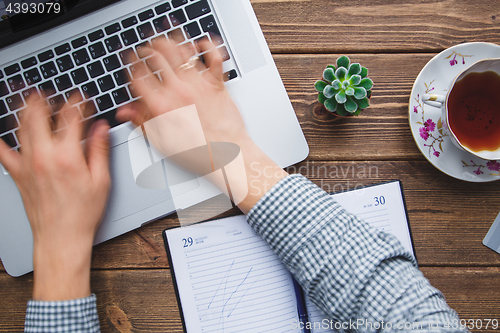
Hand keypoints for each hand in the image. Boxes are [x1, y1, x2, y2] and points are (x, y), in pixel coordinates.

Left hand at [0, 97, 109, 299]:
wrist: (61, 237)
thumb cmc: (82, 213)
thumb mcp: (101, 181)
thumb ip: (99, 150)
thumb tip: (100, 128)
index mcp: (68, 156)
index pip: (70, 117)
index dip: (77, 103)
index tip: (82, 99)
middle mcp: (44, 156)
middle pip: (39, 114)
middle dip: (46, 98)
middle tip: (52, 94)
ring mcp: (27, 164)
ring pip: (21, 126)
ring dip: (25, 108)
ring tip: (30, 99)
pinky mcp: (18, 174)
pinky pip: (2, 152)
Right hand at [117, 39, 286, 212]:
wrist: (226, 156)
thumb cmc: (197, 153)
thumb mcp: (162, 142)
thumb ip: (141, 122)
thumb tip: (125, 112)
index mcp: (161, 105)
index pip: (138, 74)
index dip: (131, 64)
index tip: (131, 61)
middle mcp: (178, 91)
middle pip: (156, 56)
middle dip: (146, 49)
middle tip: (145, 49)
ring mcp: (198, 85)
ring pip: (180, 50)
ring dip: (170, 41)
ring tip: (165, 41)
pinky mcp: (217, 83)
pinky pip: (213, 56)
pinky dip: (207, 46)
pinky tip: (200, 44)